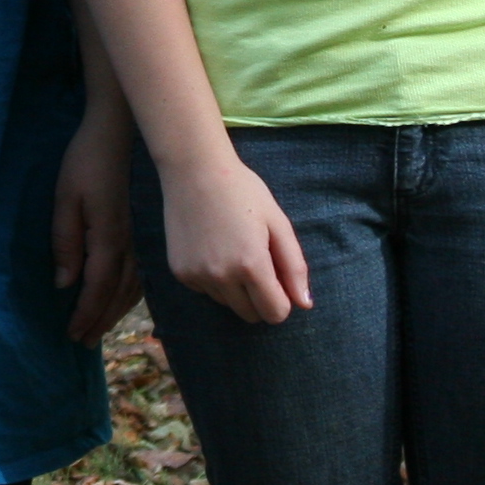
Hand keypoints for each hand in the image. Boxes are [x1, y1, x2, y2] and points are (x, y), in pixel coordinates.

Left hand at [50, 104, 141, 343]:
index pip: (96, 289)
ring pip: (132, 287)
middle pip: (117, 295)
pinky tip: (125, 300)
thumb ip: (66, 241)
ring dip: (115, 311)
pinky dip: (131, 294)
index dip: (85, 315)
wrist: (119, 132)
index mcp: (108, 238)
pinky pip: (141, 273)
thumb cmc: (87, 161)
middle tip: (84, 342)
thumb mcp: (65, 198)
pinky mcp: (142, 229)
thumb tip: (64, 284)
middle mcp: (129, 244)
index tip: (73, 335)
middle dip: (100, 321)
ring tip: (100, 328)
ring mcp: (139, 237)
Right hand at [155, 150, 311, 324]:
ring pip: (228, 304)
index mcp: (251, 265)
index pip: (275, 313)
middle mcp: (221, 277)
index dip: (283, 300)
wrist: (194, 170)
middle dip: (260, 298)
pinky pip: (206, 291)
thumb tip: (304, 304)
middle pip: (251, 315)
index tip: (278, 278)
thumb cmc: (243, 192)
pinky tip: (211, 248)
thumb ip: (294, 267)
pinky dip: (213, 279)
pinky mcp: (179, 272)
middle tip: (257, 263)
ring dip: (235, 289)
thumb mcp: (278, 223)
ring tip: (231, 250)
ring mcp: (197, 275)